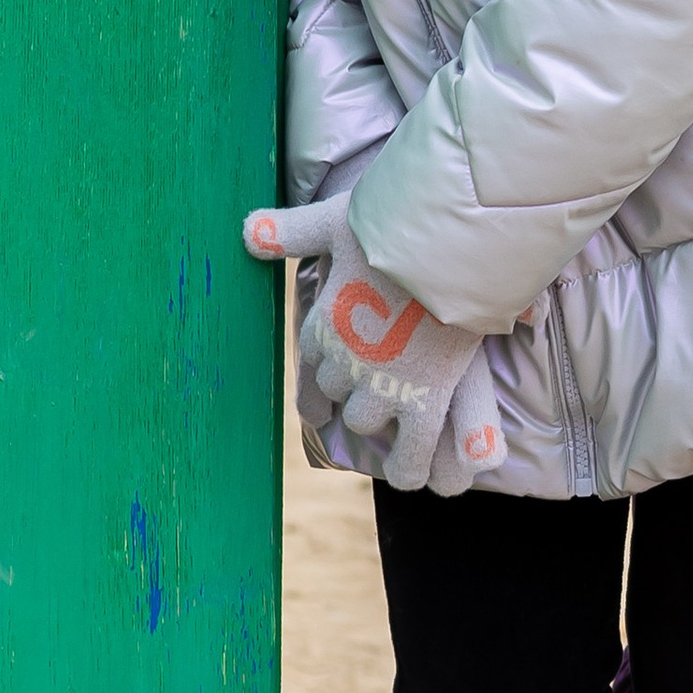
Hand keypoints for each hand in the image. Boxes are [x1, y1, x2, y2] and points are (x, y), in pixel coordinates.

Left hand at [243, 195, 505, 492]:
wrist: (445, 241)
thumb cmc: (395, 222)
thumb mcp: (335, 220)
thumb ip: (292, 231)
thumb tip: (247, 232)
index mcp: (325, 319)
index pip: (311, 360)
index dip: (318, 379)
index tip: (324, 396)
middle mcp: (346, 358)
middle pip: (336, 390)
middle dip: (352, 393)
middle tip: (375, 395)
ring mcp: (382, 383)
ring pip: (364, 420)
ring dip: (376, 423)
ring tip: (393, 432)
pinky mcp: (424, 399)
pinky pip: (409, 449)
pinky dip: (408, 465)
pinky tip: (410, 473)